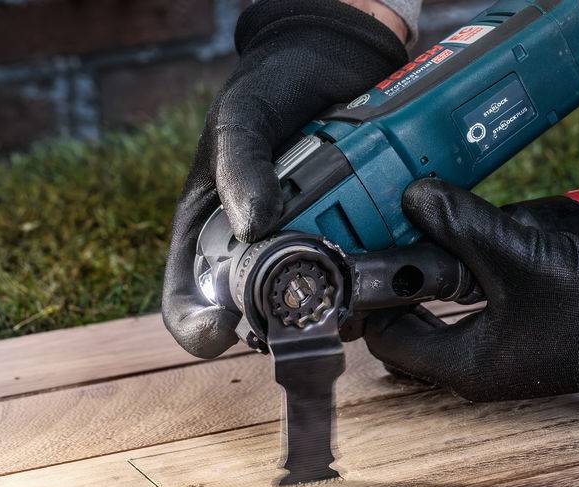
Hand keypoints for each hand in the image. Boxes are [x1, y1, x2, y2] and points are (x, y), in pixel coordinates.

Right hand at [162, 0, 406, 357]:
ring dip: (338, 309)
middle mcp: (257, 251)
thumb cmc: (269, 90)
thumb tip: (254, 225)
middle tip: (309, 311)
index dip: (198, 324)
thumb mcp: (241, 117)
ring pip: (317, 305)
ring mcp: (307, 249)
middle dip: (285, 323)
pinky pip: (362, 278)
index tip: (221, 330)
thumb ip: (241, 164)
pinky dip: (375, 283)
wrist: (334, 64)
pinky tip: (390, 268)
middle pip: (260, 315)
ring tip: (358, 291)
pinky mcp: (351, 241)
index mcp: (208, 233)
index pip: (188, 299)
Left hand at [364, 179, 578, 401]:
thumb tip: (415, 196)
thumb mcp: (519, 255)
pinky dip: (464, 282)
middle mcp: (481, 368)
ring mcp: (505, 353)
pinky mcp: (525, 334)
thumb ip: (461, 223)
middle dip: (402, 287)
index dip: (372, 300)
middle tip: (392, 242)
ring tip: (427, 239)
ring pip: (444, 319)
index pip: (388, 340)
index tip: (368, 259)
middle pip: (413, 330)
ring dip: (433, 282)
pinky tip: (472, 249)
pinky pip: (474, 311)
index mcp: (467, 366)